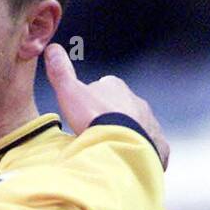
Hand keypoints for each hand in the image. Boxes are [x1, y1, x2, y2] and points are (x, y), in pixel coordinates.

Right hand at [44, 44, 169, 169]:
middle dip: (112, 119)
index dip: (93, 100)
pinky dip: (142, 153)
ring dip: (127, 136)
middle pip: (122, 108)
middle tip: (97, 134)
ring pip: (137, 127)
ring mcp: (150, 123)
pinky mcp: (158, 144)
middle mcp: (137, 101)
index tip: (85, 114)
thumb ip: (61, 73)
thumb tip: (51, 48)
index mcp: (116, 87)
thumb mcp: (70, 93)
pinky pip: (150, 148)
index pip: (104, 88)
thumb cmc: (94, 118)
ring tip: (112, 151)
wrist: (121, 145)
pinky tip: (131, 161)